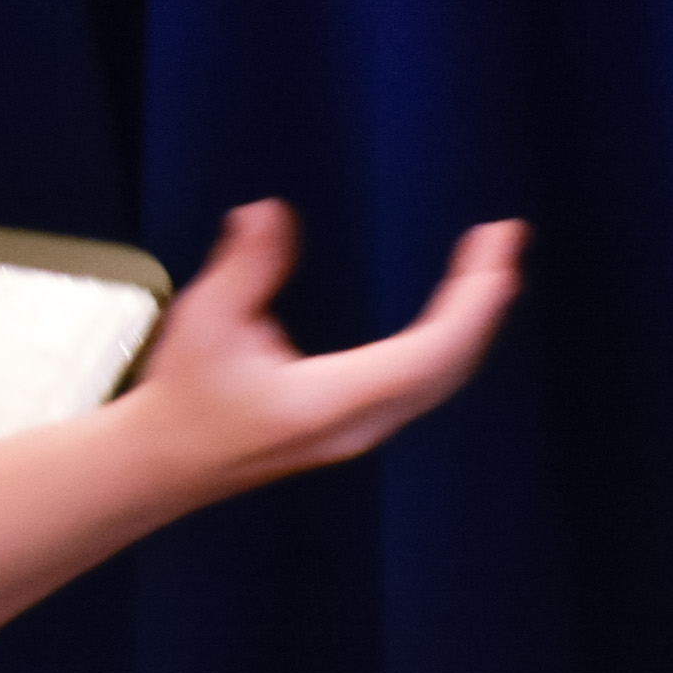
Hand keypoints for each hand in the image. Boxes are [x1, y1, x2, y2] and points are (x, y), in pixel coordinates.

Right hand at [135, 201, 523, 498]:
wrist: (167, 460)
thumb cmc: (183, 395)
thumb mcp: (204, 320)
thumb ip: (245, 265)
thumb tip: (269, 211)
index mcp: (334, 400)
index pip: (431, 351)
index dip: (472, 299)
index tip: (495, 246)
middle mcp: (362, 422)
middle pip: (452, 365)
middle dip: (486, 301)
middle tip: (504, 241)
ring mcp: (364, 429)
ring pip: (444, 378)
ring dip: (473, 321)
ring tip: (491, 267)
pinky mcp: (357, 425)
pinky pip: (426, 382)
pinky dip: (451, 341)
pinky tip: (454, 310)